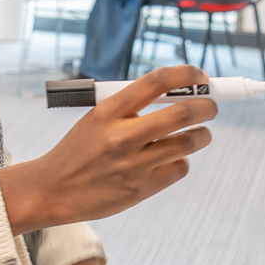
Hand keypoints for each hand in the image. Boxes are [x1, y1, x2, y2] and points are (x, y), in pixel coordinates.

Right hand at [0, 66, 215, 234]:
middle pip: (182, 112)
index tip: (199, 76)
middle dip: (206, 107)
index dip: (185, 75)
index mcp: (108, 111)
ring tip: (201, 134)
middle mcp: (122, 136)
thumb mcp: (95, 120)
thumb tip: (177, 96)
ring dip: (202, 135)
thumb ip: (129, 108)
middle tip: (210, 107)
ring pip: (188, 142)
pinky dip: (182, 161)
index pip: (156, 82)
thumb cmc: (79, 151)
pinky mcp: (141, 189)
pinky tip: (173, 159)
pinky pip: (179, 168)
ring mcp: (133, 164)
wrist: (53, 189)